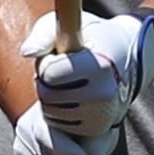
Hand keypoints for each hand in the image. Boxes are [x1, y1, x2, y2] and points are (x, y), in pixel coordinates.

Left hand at [20, 11, 153, 138]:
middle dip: (46, 81)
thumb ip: (43, 35)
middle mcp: (104, 94)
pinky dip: (58, 112)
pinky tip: (73, 97)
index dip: (47, 61)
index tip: (62, 54)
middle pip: (46, 95)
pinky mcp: (98, 129)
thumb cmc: (91, 37)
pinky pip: (59, 125)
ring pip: (50, 113)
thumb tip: (26, 53)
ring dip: (50, 97)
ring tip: (69, 81)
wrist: (126, 56)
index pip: (48, 73)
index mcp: (99, 67)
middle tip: (63, 69)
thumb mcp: (69, 26)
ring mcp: (103, 115)